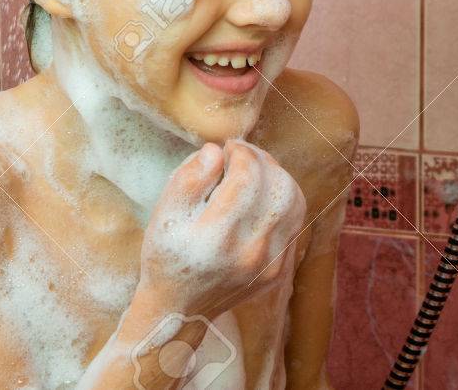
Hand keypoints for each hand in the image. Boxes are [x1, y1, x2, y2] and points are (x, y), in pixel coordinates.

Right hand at [136, 140, 305, 317]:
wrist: (180, 309)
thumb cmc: (166, 257)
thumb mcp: (163, 214)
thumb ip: (189, 178)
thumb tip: (217, 151)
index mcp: (216, 237)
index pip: (247, 178)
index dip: (241, 152)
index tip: (228, 147)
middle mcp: (249, 253)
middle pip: (278, 187)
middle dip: (262, 160)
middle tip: (243, 155)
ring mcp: (269, 265)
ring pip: (293, 202)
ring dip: (277, 177)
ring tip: (255, 171)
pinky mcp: (279, 270)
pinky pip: (294, 223)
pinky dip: (282, 201)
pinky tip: (262, 197)